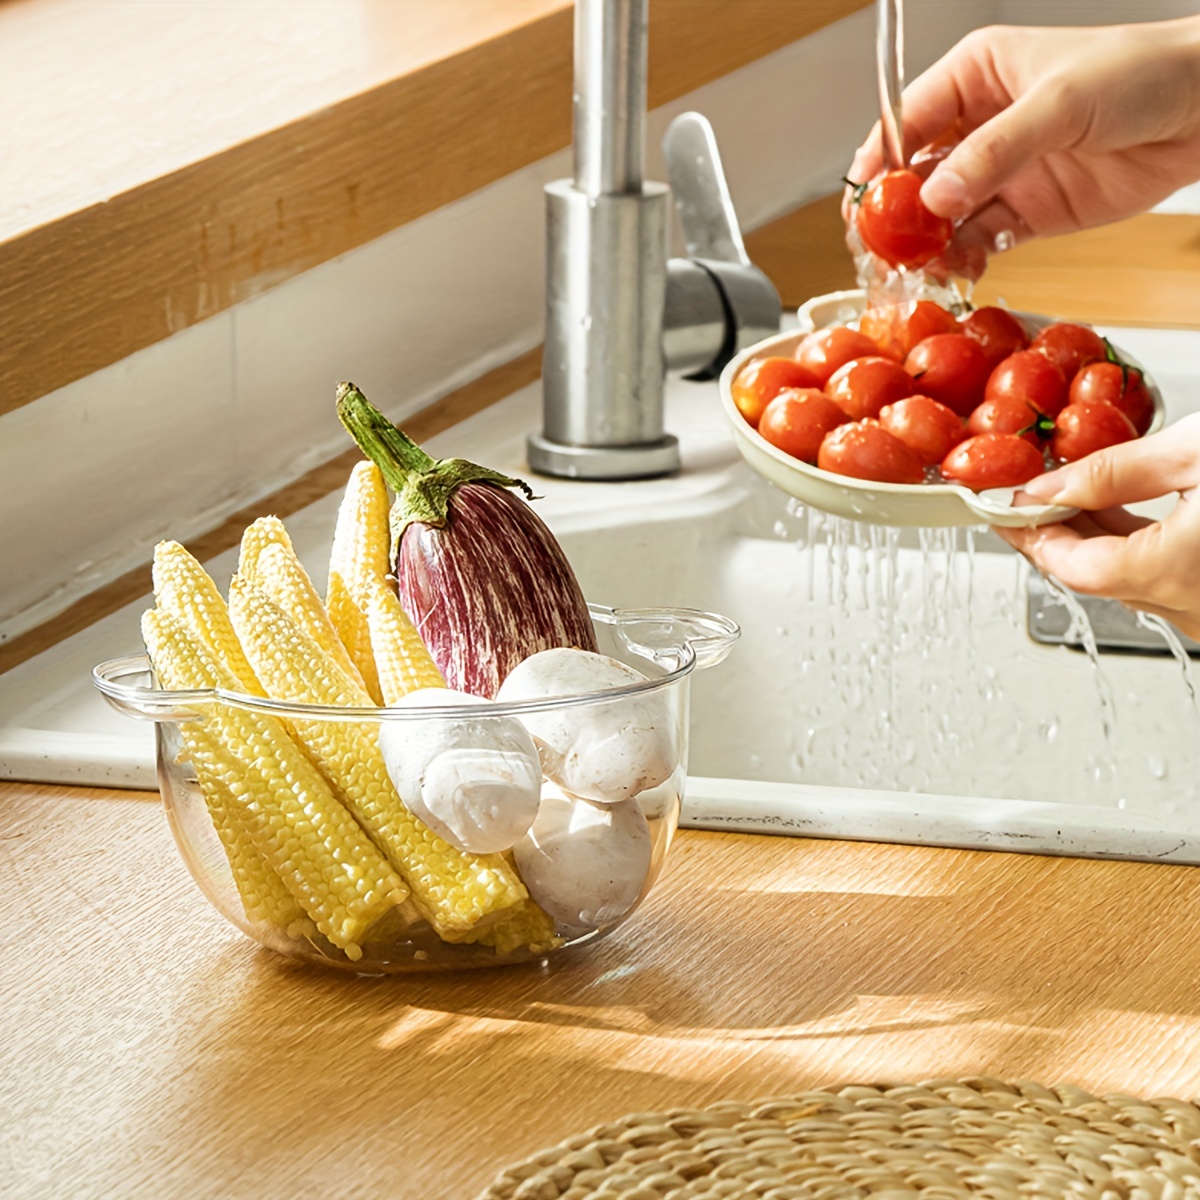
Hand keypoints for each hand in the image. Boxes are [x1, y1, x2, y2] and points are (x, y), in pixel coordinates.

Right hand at [849, 18, 1199, 257]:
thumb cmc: (1141, 74)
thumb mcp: (1059, 103)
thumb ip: (992, 153)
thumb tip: (933, 198)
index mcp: (973, 78)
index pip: (904, 123)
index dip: (876, 164)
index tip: (862, 203)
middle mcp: (977, 126)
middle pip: (911, 177)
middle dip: (893, 216)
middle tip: (882, 250)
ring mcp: (999, 173)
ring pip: (939, 217)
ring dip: (925, 246)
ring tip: (917, 270)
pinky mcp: (1023, 213)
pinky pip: (976, 243)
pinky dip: (960, 262)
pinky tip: (956, 273)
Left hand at [996, 414, 1199, 640]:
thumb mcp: (1196, 452)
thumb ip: (1116, 471)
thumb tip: (1051, 488)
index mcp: (1175, 574)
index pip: (1071, 567)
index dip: (1031, 534)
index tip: (1005, 508)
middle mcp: (1191, 607)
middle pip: (1094, 575)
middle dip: (1052, 535)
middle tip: (1021, 503)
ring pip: (1126, 579)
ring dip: (1089, 540)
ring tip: (1060, 500)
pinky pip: (1160, 577)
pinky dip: (1130, 546)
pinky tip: (1112, 513)